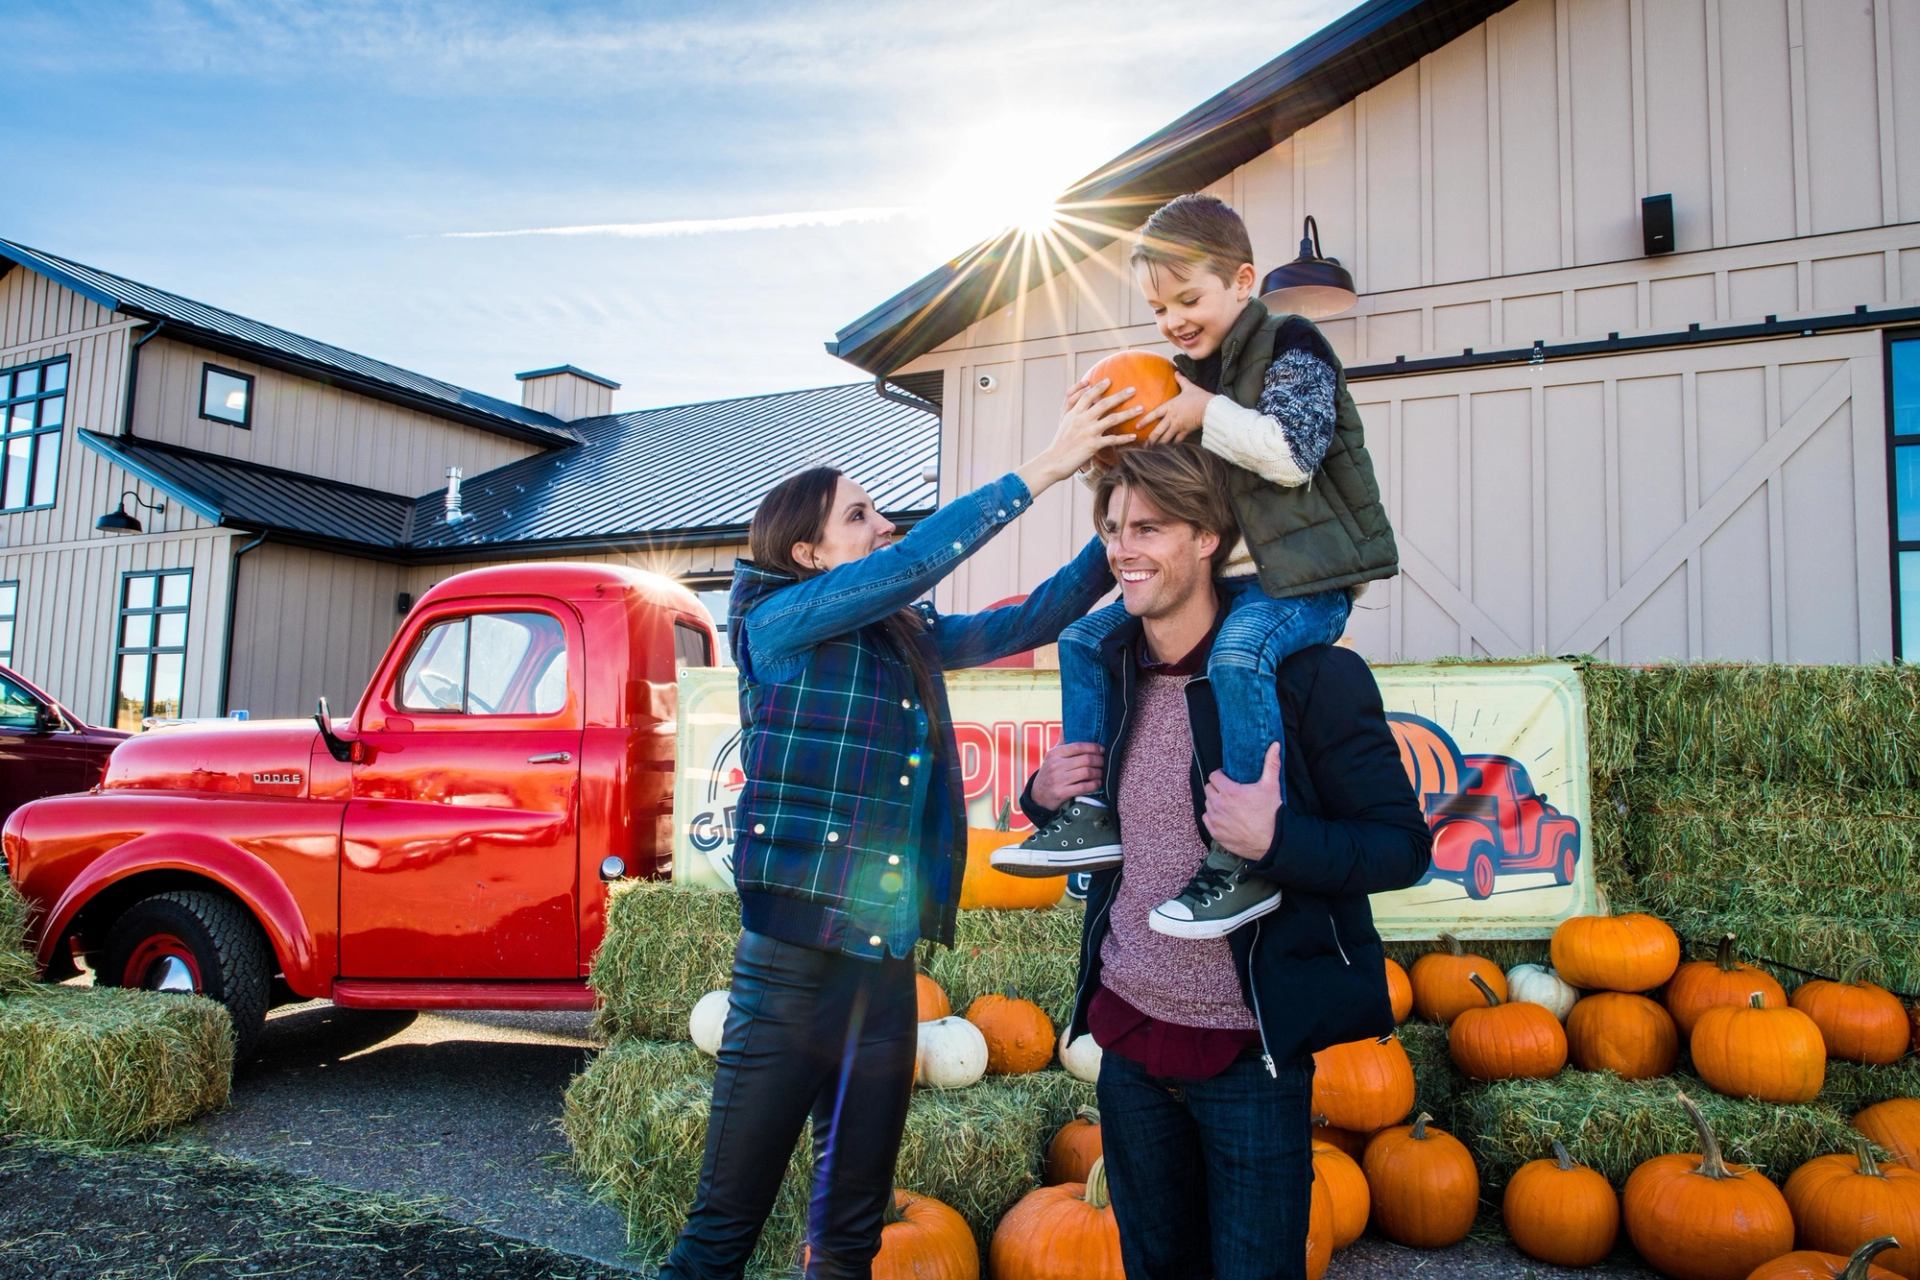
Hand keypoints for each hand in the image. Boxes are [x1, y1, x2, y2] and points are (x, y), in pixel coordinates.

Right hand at [1015, 380, 1144, 495]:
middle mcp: (1081, 420)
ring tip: (1141, 409)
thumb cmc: (1059, 443)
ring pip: (1112, 419)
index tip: (1109, 380)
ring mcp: (1088, 432)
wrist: (1053, 461)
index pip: (1087, 395)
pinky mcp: (1093, 445)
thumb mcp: (1063, 422)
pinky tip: (1134, 436)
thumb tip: (1083, 397)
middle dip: (1120, 395)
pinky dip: (1124, 438)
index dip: (1098, 387)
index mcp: (1074, 413)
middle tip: (1133, 390)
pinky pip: (1112, 439)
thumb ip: (1072, 409)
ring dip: (1128, 413)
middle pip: (1103, 403)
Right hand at [1029, 742, 1104, 811]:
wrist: (1038, 795)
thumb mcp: (1052, 756)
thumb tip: (1068, 724)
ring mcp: (1058, 779)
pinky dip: (1094, 785)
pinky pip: (1083, 787)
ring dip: (1098, 773)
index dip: (1093, 747)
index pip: (1078, 746)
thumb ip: (1062, 742)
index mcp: (1055, 753)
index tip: (1102, 750)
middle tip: (1105, 762)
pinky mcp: (1061, 793)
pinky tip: (1097, 783)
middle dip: (1099, 760)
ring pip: (1087, 773)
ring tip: (1102, 772)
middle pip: (1086, 759)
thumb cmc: (1050, 772)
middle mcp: (1056, 765)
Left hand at [1139, 372, 1211, 444]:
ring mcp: (1178, 426)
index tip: (1137, 426)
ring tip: (1154, 448)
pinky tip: (1170, 447)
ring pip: (1166, 438)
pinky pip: (1177, 440)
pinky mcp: (1186, 431)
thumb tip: (1176, 372)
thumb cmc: (1200, 397)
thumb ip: (1181, 380)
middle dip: (1150, 439)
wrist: (1211, 408)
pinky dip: (1173, 444)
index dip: (1145, 421)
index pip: (1154, 414)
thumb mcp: (1189, 387)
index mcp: (1170, 406)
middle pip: (1158, 430)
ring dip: (1159, 443)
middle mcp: (1172, 418)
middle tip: (1144, 445)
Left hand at [1202, 743, 1281, 860]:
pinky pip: (1206, 819)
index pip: (1213, 776)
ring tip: (1228, 804)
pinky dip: (1213, 817)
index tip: (1228, 779)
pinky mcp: (1215, 833)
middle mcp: (1219, 805)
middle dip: (1217, 788)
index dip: (1221, 776)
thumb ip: (1271, 763)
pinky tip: (1225, 817)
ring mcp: (1216, 820)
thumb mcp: (1272, 786)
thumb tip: (1275, 744)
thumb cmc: (1272, 812)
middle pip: (1208, 789)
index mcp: (1229, 791)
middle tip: (1229, 792)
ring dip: (1215, 802)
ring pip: (1207, 804)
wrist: (1273, 841)